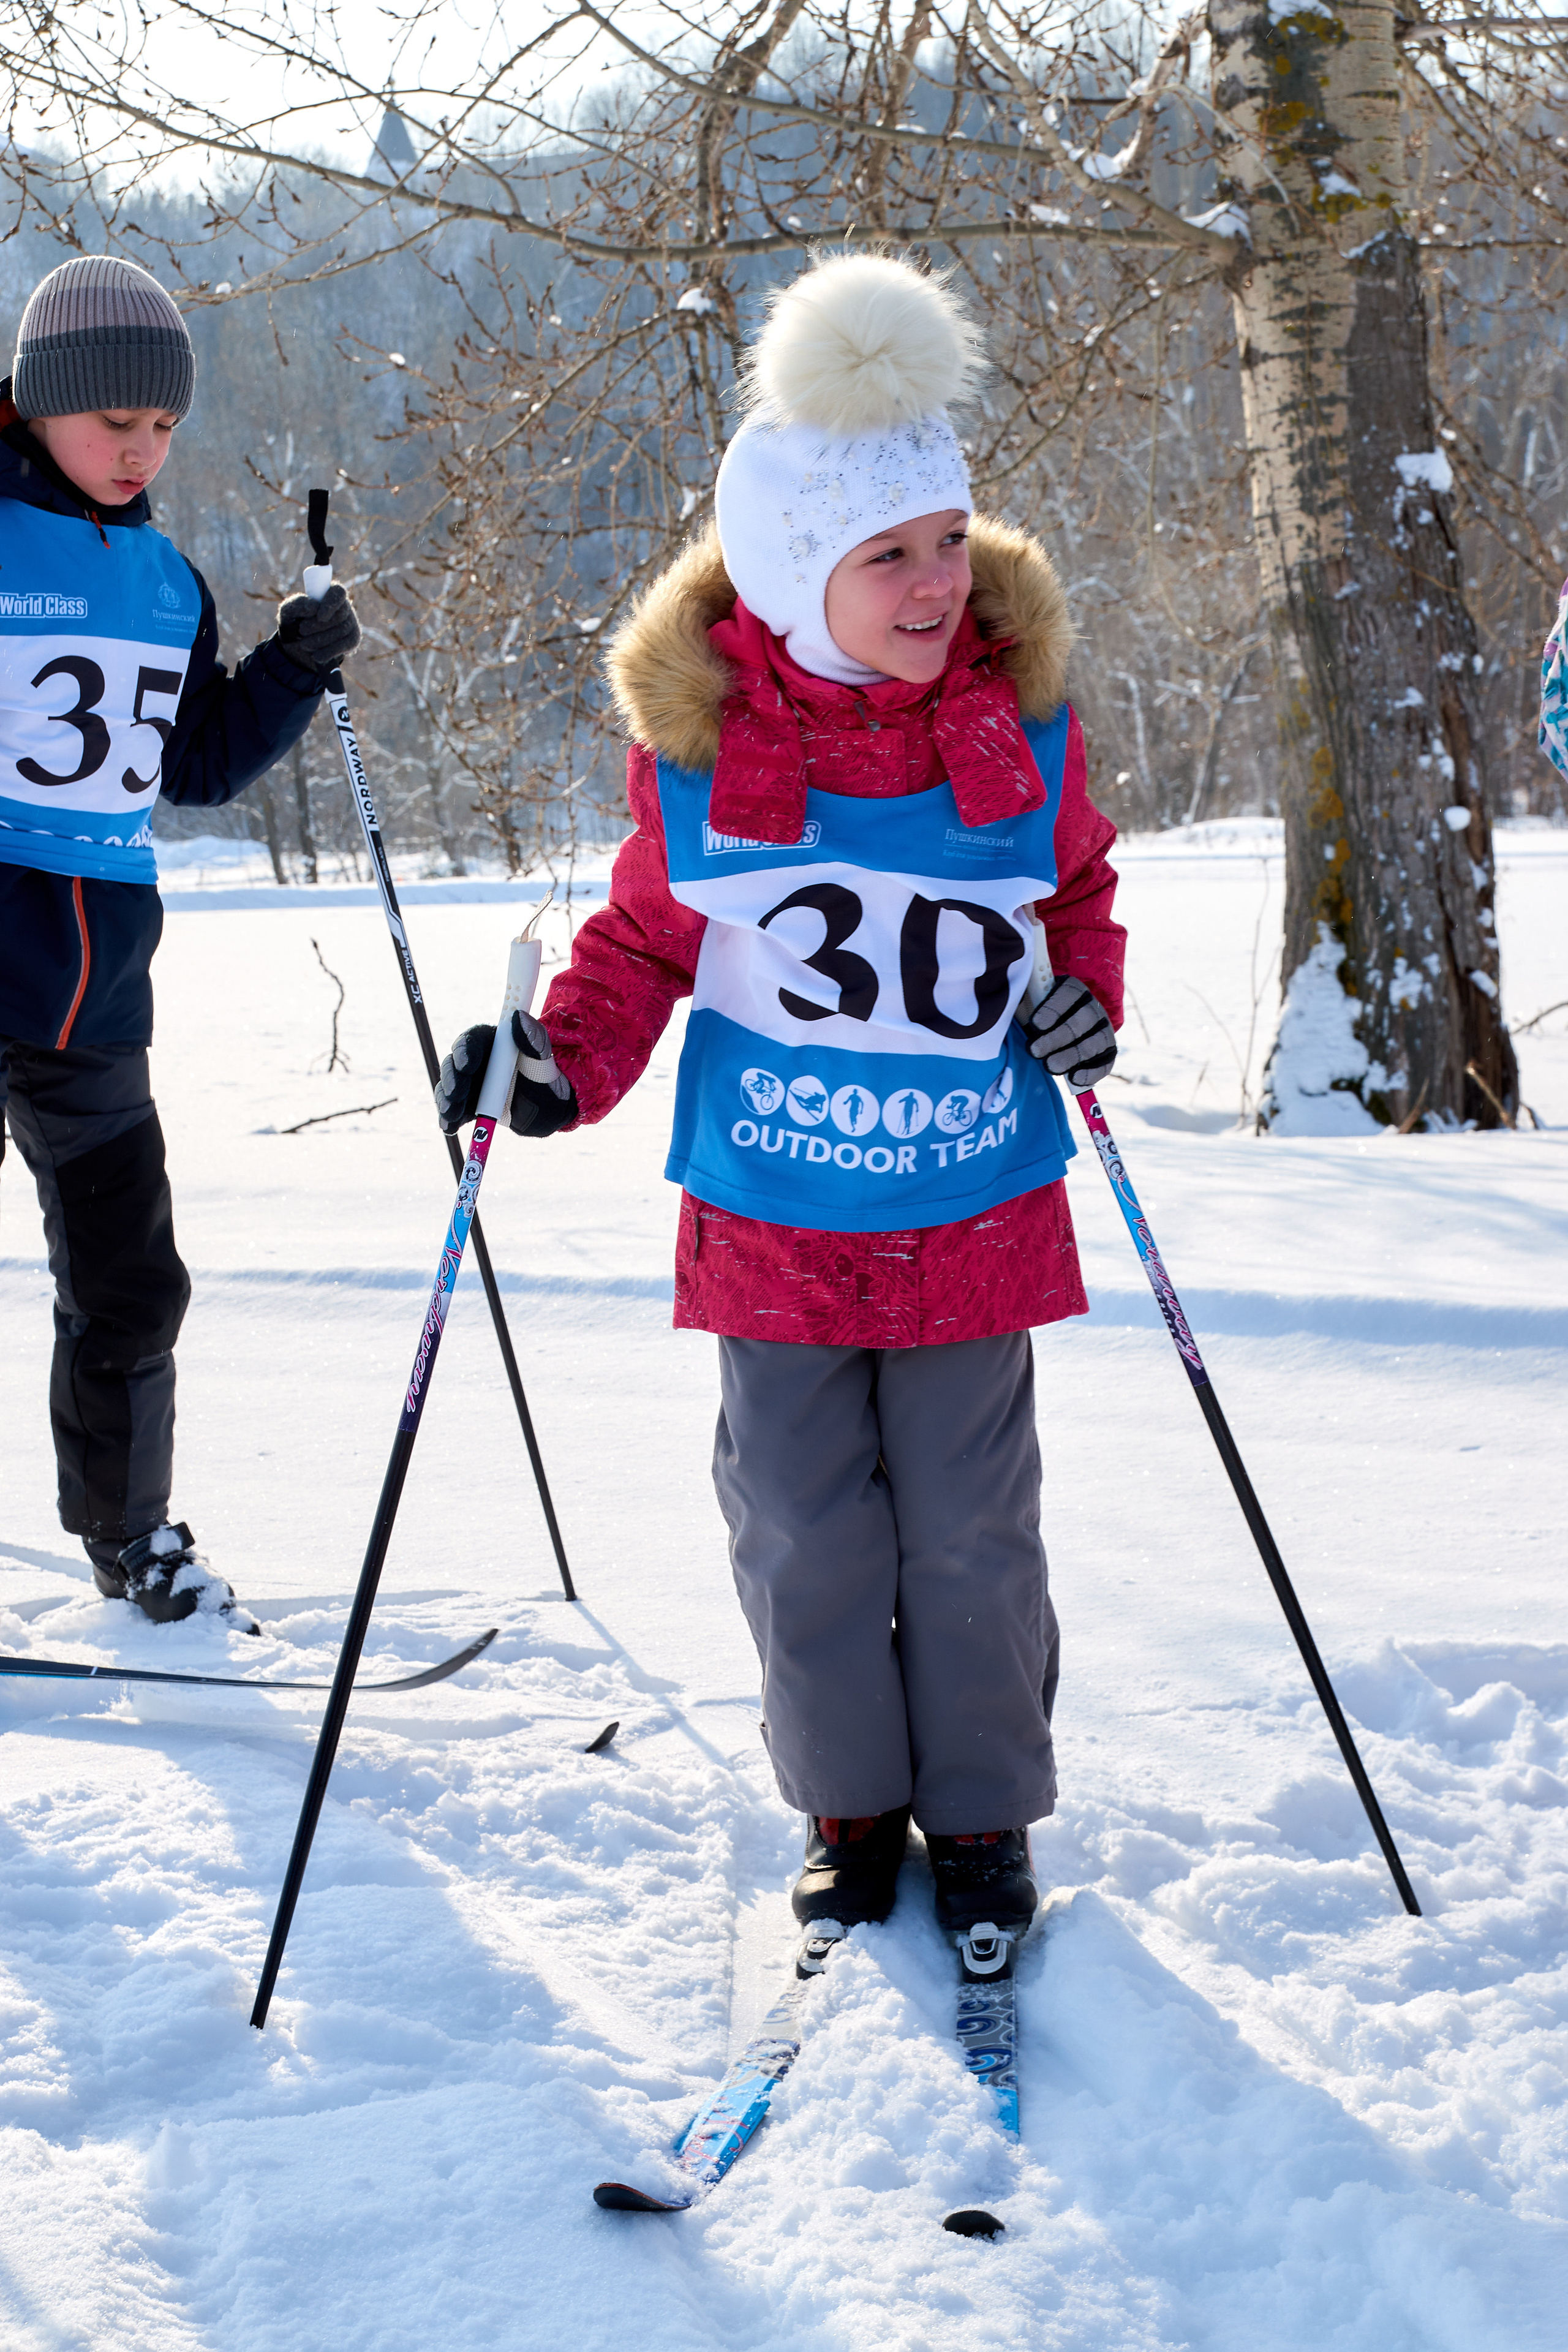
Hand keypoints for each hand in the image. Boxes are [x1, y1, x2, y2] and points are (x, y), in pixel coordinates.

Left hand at [276, 582, 362, 672]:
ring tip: (305, 644)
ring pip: (342, 631)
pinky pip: (345, 645)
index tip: (320, 616)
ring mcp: (350, 623)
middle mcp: (344, 606)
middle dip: (319, 626)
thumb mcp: (289, 610)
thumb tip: (313, 607)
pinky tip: (317, 656)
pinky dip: (329, 652)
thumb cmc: (295, 620)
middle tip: (302, 631)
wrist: (299, 642)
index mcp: (329, 593)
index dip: (331, 604)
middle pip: (339, 615)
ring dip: (321, 640)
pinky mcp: (352, 639)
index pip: (337, 593)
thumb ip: (298, 604)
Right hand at [435, 1011, 577, 1137]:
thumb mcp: (544, 1060)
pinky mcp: (469, 1106)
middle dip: (452, 1079)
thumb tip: (519, 1017)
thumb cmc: (546, 1078)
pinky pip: (455, 1111)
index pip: (472, 1039)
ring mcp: (471, 1085)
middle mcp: (476, 1062)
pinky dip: (449, 1119)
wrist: (549, 1107)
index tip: (467, 1064)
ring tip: (450, 1114)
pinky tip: (449, 1127)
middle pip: (454, 1064)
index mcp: (492, 1044)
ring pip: (450, 1088)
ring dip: (446, 1100)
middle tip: (456, 1093)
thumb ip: (534, 1040)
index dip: (464, 1050)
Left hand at [1021, 975, 1116, 1092]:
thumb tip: (999, 1004)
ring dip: (1071, 1056)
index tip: (1035, 1024)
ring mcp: (1103, 1031)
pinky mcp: (1108, 1053)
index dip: (1053, 1009)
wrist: (1060, 1030)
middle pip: (1081, 1021)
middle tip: (1036, 1050)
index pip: (1069, 994)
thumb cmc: (1038, 1015)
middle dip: (1057, 1037)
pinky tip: (1074, 1078)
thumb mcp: (1027, 1003)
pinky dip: (1090, 1072)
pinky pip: (1105, 1064)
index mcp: (1074, 990)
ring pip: (1093, 1043)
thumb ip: (1019, 1001)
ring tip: (1050, 1066)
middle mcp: (1093, 1008)